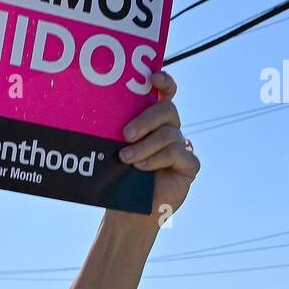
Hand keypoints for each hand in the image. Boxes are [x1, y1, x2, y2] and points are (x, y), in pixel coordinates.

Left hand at [118, 72, 198, 223]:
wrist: (128, 210)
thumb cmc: (119, 178)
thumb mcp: (115, 149)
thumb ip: (118, 130)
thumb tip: (98, 110)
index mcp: (154, 121)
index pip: (166, 93)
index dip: (164, 81)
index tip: (152, 78)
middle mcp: (171, 129)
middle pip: (167, 110)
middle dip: (146, 119)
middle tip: (126, 134)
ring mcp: (182, 147)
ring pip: (168, 134)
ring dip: (144, 146)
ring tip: (126, 159)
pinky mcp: (190, 165)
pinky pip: (176, 153)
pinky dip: (155, 160)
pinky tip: (142, 169)